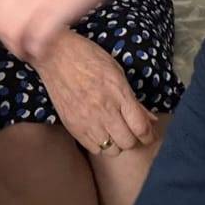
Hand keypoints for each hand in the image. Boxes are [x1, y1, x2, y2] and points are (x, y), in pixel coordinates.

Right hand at [33, 32, 154, 155]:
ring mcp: (87, 120)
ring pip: (111, 150)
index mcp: (119, 93)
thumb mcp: (117, 72)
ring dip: (116, 143)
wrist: (55, 54)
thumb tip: (150, 119)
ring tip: (113, 132)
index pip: (140, 127)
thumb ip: (133, 99)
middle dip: (133, 138)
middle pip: (127, 142)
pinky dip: (100, 144)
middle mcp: (104, 110)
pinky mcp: (72, 126)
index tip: (148, 135)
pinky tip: (99, 132)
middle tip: (130, 130)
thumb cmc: (88, 56)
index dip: (148, 136)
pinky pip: (93, 148)